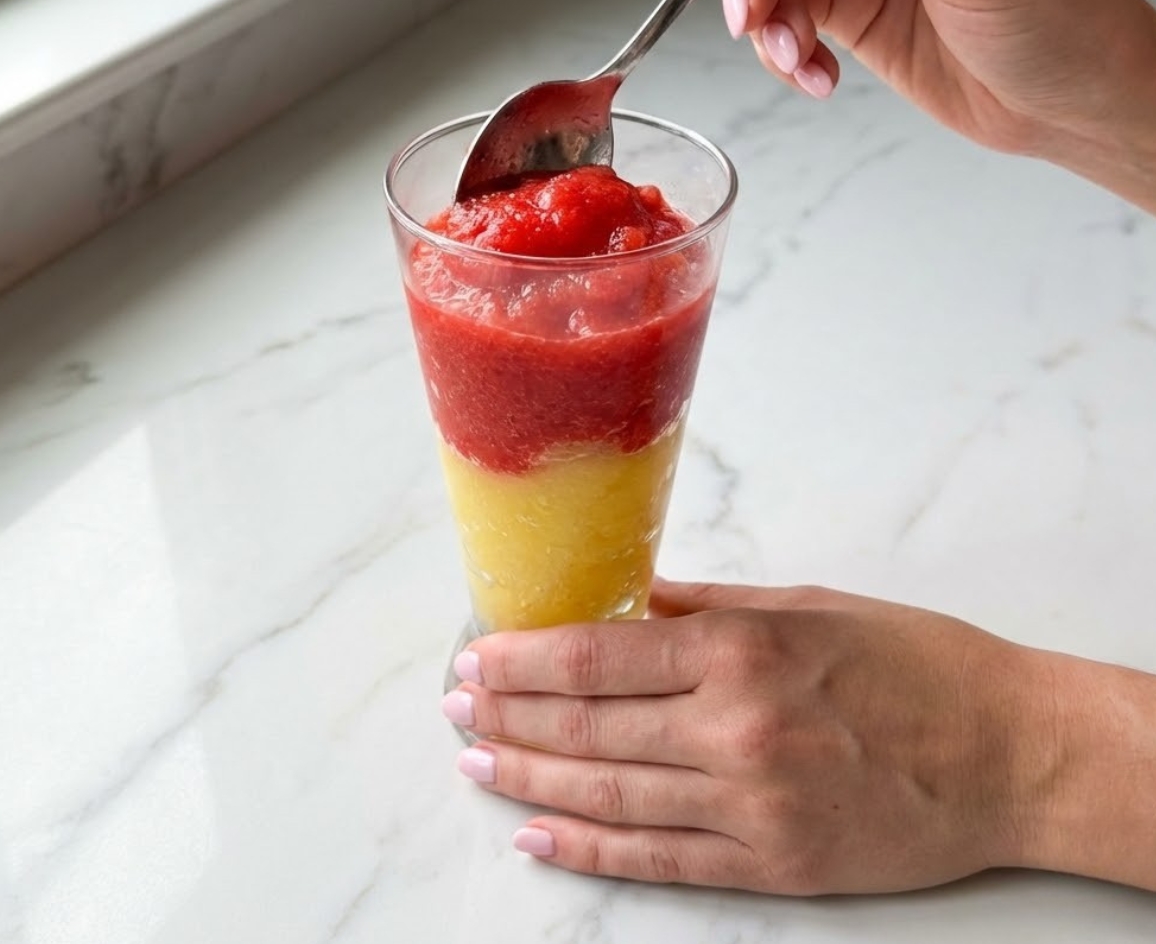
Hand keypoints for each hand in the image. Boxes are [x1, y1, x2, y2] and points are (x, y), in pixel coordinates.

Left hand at [443, 579, 1050, 893]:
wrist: (1009, 753)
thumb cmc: (913, 662)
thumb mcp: (805, 606)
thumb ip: (706, 607)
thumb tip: (627, 600)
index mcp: (742, 652)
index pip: (599, 657)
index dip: (524, 660)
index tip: (475, 656)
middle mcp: (735, 731)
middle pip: (589, 727)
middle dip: (509, 715)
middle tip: (456, 708)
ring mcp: (750, 807)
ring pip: (609, 795)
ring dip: (532, 779)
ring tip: (476, 764)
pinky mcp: (771, 864)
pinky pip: (660, 860)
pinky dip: (590, 851)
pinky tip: (538, 839)